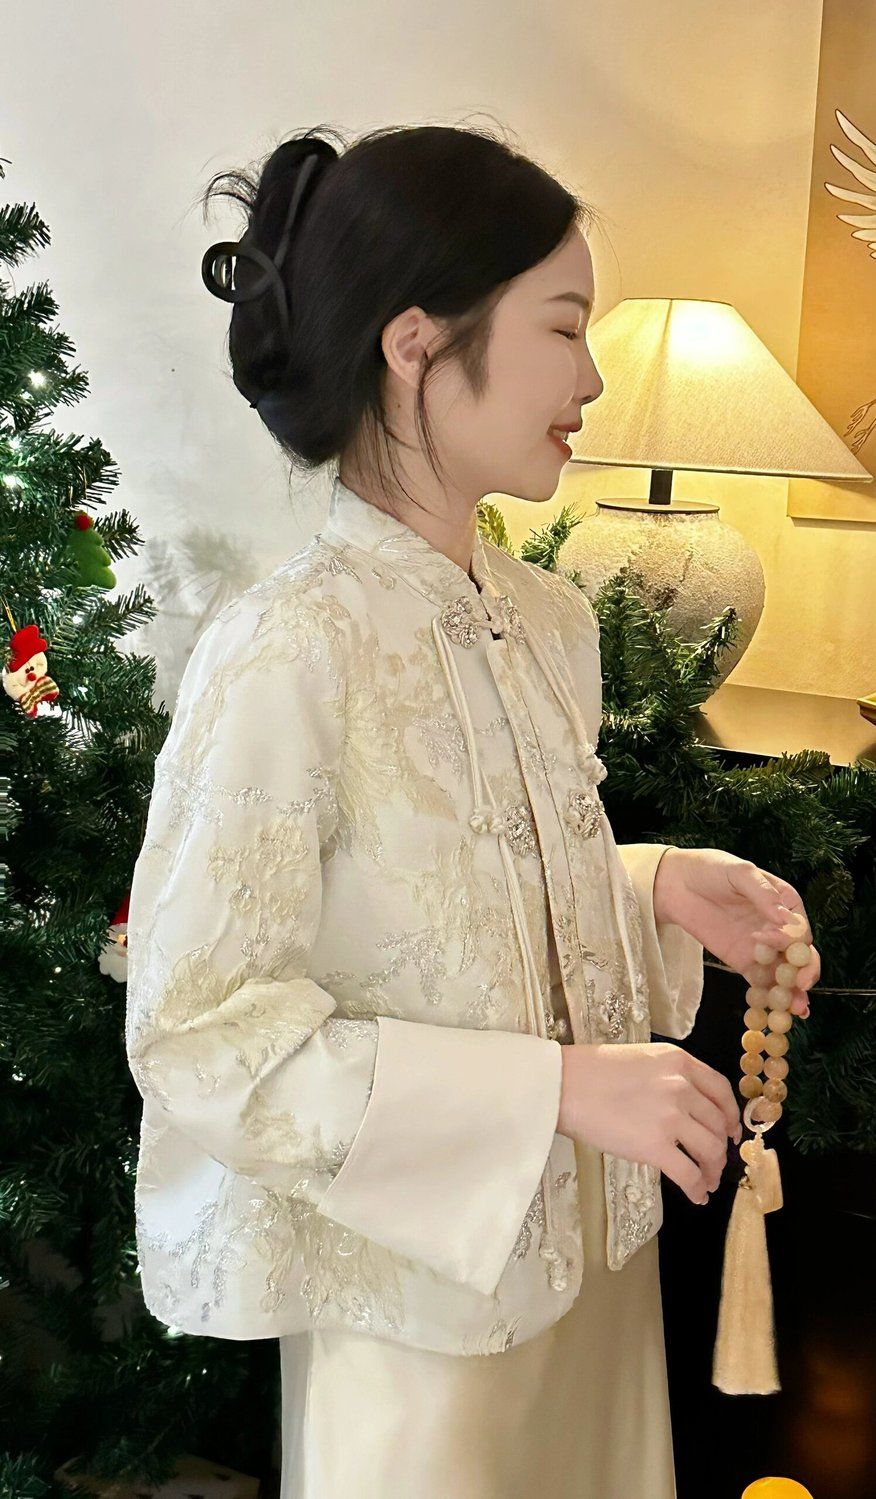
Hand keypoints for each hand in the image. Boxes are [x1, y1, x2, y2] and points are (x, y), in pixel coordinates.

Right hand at [557, 1041, 741, 1205]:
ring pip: (710, 1150)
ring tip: (707, 1182)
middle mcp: (682, 1087)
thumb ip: (670, 1076)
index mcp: (680, 1062)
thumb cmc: (592, 1072)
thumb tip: (687, 1106)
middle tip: (716, 1163)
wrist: (563, 1085)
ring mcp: (671, 1117)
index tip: (731, 1131)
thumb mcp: (642, 1059)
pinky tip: (696, 1195)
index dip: (732, 1116)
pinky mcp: (655, 1146)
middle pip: (718, 1125)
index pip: (721, 1091)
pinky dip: (698, 1188)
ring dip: (713, 1171)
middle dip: (722, 1149)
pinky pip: (689, 1174)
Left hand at [653, 847, 819, 1017]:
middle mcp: (778, 927)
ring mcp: (761, 947)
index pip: (799, 927)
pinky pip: (760, 982)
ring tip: (796, 1009)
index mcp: (784, 902)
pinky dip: (767, 996)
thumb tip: (785, 920)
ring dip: (792, 992)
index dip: (794, 939)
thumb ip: (762, 894)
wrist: (675, 883)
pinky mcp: (742, 961)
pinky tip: (773, 1011)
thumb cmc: (710, 869)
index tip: (775, 942)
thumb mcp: (739, 872)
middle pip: (799, 954)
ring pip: (784, 972)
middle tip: (801, 986)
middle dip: (805, 971)